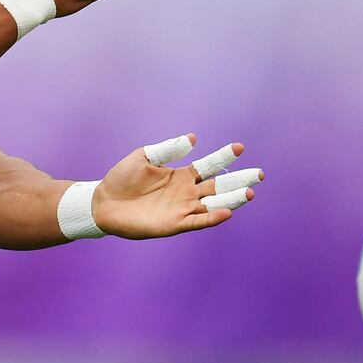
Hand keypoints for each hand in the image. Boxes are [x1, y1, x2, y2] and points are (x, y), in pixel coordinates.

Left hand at [92, 134, 264, 238]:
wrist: (103, 203)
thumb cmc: (122, 179)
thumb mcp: (144, 157)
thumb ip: (168, 148)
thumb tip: (193, 138)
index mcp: (182, 175)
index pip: (210, 165)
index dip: (225, 157)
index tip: (240, 147)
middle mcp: (187, 192)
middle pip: (219, 186)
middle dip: (239, 180)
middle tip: (259, 175)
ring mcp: (183, 209)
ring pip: (214, 204)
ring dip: (232, 199)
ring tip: (250, 193)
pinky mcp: (174, 224)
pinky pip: (198, 221)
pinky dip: (212, 217)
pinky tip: (227, 212)